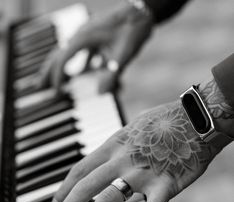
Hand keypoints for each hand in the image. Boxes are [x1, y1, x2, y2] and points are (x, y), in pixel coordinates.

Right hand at [38, 1, 152, 91]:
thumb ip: (111, 75)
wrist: (143, 11)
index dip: (58, 77)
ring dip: (60, 68)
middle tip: (39, 86)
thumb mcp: (123, 55)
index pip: (63, 59)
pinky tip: (78, 75)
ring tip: (53, 83)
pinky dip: (76, 65)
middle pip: (58, 54)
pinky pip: (81, 53)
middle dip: (48, 71)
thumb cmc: (132, 29)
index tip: (56, 92)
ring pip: (67, 53)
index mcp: (84, 37)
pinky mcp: (95, 38)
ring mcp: (87, 36)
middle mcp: (81, 35)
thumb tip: (101, 94)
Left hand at [47, 99, 217, 201]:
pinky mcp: (165, 184)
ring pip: (108, 199)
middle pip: (84, 187)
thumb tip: (108, 156)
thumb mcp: (133, 126)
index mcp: (114, 145)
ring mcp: (142, 173)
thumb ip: (119, 144)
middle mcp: (122, 160)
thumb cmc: (166, 120)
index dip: (63, 188)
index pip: (80, 170)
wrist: (197, 118)